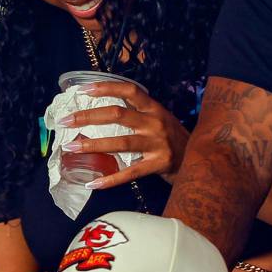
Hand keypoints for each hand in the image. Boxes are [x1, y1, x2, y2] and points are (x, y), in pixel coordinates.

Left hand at [58, 81, 189, 186]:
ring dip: (92, 145)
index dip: (105, 88)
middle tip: (65, 121)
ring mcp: (157, 144)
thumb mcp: (158, 118)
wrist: (205, 157)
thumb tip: (99, 111)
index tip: (81, 90)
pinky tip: (94, 183)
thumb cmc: (172, 137)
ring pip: (120, 143)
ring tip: (71, 148)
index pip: (128, 91)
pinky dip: (110, 179)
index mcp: (153, 108)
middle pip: (117, 115)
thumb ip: (135, 113)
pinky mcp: (159, 165)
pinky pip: (130, 173)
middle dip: (88, 117)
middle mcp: (155, 123)